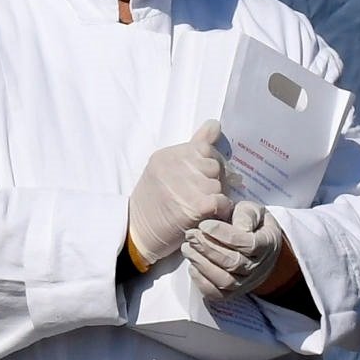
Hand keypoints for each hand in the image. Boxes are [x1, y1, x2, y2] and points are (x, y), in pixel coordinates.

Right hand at [126, 122, 229, 267]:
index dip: (208, 165)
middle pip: (214, 165)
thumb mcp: (165, 171)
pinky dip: (221, 210)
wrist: (137, 236)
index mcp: (166, 156)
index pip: (204, 148)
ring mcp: (185, 185)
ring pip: (219, 184)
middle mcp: (174, 166)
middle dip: (214, 181)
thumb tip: (215, 124)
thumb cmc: (153, 205)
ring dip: (216, 197)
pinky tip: (209, 216)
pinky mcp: (195, 205)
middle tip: (201, 197)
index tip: (200, 180)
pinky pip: (222, 200)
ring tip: (201, 208)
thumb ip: (192, 149)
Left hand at [186, 199, 290, 300]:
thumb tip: (240, 226)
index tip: (204, 224)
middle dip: (208, 247)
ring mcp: (245, 283)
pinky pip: (217, 294)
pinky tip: (192, 265)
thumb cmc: (251, 224)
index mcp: (267, 244)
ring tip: (187, 248)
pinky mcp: (232, 292)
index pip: (248, 244)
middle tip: (191, 234)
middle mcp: (258, 267)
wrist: (255, 243)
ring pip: (224, 281)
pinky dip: (202, 282)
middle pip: (233, 263)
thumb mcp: (252, 211)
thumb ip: (247, 215)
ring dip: (202, 264)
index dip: (224, 235)